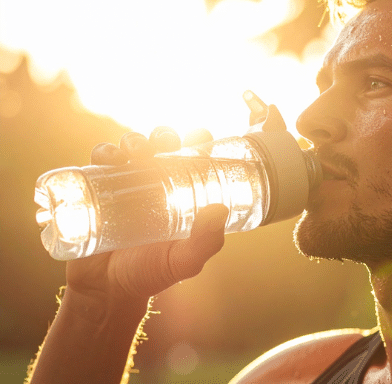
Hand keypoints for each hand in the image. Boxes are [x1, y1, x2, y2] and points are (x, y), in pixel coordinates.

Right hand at [66, 127, 227, 303]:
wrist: (107, 291)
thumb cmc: (151, 273)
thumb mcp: (183, 261)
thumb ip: (205, 242)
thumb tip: (220, 210)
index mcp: (180, 193)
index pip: (191, 158)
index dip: (198, 140)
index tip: (202, 134)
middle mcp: (154, 184)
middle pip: (160, 147)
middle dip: (165, 136)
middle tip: (168, 143)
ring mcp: (124, 185)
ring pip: (129, 148)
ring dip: (134, 140)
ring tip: (138, 151)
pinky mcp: (97, 190)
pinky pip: (98, 163)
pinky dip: (102, 153)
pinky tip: (108, 158)